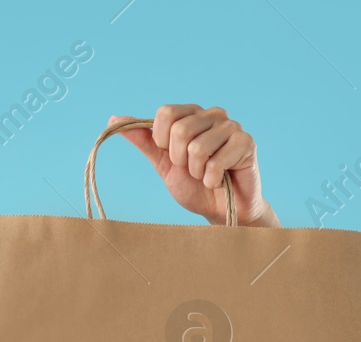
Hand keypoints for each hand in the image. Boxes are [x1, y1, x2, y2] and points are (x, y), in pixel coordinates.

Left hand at [108, 104, 280, 226]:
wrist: (221, 210)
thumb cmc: (194, 186)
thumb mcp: (163, 164)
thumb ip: (143, 141)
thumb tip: (113, 120)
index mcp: (192, 114)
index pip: (165, 113)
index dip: (162, 141)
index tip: (172, 156)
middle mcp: (213, 114)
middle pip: (180, 129)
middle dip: (179, 160)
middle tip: (192, 170)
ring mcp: (232, 127)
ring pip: (197, 147)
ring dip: (197, 172)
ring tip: (206, 176)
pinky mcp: (247, 143)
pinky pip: (216, 162)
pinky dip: (212, 179)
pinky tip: (220, 180)